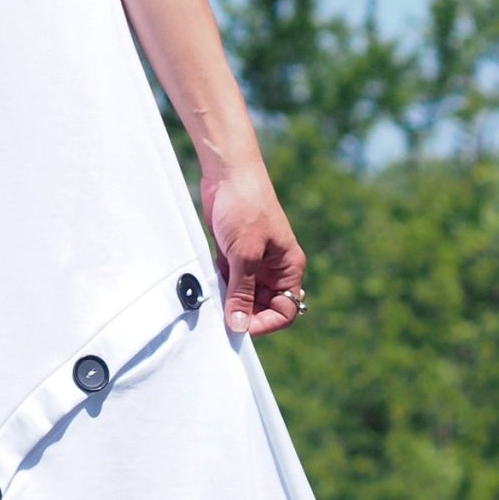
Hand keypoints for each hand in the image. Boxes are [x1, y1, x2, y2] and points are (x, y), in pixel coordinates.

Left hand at [200, 161, 307, 336]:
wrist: (227, 173)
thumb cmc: (246, 206)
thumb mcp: (245, 254)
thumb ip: (241, 292)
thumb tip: (239, 325)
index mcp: (288, 267)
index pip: (285, 310)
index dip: (265, 323)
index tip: (241, 327)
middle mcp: (273, 268)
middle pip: (262, 306)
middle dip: (244, 313)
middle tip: (222, 315)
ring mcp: (253, 262)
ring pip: (242, 295)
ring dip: (229, 299)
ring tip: (215, 294)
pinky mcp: (234, 255)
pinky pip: (228, 281)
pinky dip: (219, 284)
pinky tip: (210, 279)